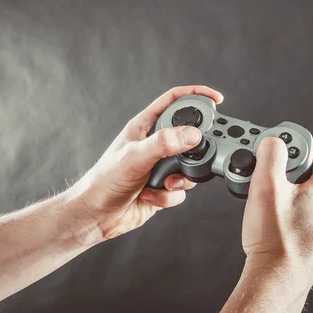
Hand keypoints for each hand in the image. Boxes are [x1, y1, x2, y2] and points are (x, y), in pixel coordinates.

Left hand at [65, 85, 223, 243]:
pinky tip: (151, 196)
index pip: (175, 100)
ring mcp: (161, 165)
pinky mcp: (165, 186)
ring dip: (181, 178)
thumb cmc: (104, 182)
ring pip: (191, 165)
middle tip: (196, 155)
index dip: (197, 95)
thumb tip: (192, 134)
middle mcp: (156, 144)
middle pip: (190, 135)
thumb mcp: (134, 157)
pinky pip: (183, 189)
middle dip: (196, 149)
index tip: (217, 100)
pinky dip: (170, 195)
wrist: (95, 216)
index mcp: (146, 126)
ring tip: (163, 182)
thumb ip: (164, 143)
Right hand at [242, 138, 312, 281]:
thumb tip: (274, 142)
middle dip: (292, 166)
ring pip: (310, 190)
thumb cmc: (277, 240)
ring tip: (267, 194)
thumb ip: (272, 153)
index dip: (302, 144)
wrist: (277, 279)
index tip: (285, 146)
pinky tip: (272, 213)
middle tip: (270, 171)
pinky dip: (291, 204)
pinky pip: (308, 208)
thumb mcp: (267, 184)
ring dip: (290, 187)